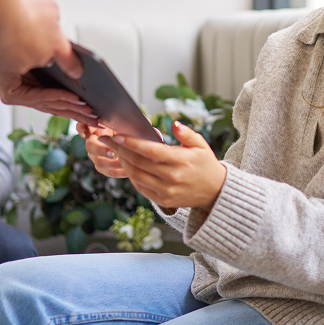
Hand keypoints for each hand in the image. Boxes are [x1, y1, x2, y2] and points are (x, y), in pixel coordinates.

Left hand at [0, 0, 97, 124]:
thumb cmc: (18, 17)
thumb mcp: (54, 35)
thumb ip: (66, 54)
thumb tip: (75, 64)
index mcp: (30, 64)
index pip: (55, 86)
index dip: (75, 95)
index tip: (92, 101)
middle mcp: (21, 78)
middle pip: (53, 98)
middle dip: (77, 109)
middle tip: (96, 117)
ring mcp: (15, 86)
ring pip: (47, 101)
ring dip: (72, 108)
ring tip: (91, 112)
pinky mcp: (9, 93)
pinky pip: (37, 98)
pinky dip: (58, 98)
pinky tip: (74, 99)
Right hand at [79, 122, 128, 178]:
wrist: (132, 141)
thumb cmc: (128, 127)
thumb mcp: (126, 121)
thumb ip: (124, 119)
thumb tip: (138, 121)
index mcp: (96, 128)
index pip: (82, 126)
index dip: (82, 129)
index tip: (86, 134)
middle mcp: (93, 142)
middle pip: (90, 147)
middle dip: (101, 150)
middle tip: (113, 152)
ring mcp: (97, 156)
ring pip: (99, 162)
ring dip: (111, 163)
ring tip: (124, 162)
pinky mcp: (105, 167)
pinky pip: (109, 172)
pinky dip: (119, 172)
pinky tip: (128, 171)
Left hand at [105, 121, 226, 211]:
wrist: (215, 191)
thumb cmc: (206, 164)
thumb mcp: (201, 145)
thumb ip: (187, 134)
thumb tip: (174, 124)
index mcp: (180, 161)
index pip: (151, 151)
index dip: (132, 143)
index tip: (117, 135)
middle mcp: (171, 177)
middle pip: (139, 163)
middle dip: (120, 150)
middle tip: (108, 140)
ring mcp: (166, 190)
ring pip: (137, 176)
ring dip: (124, 163)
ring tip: (116, 151)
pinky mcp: (163, 200)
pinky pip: (141, 187)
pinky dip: (132, 176)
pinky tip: (128, 165)